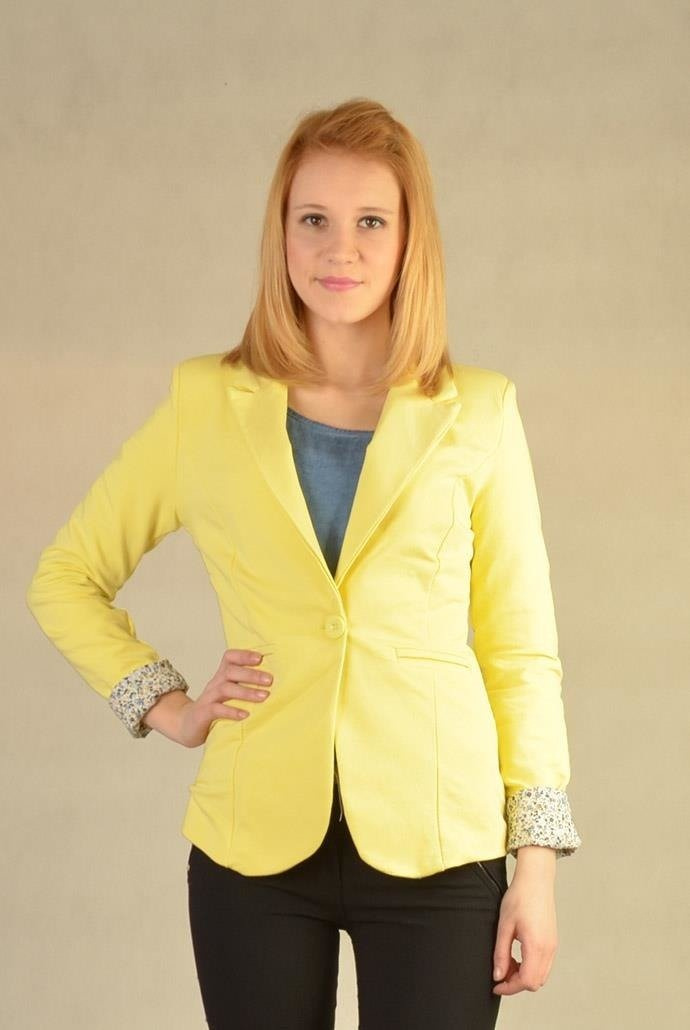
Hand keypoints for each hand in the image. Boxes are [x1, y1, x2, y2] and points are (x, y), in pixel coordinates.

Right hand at [147, 649, 272, 747]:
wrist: (187, 725)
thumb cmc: (215, 708)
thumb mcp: (229, 694)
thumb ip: (245, 686)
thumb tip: (275, 684)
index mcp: (222, 677)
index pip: (230, 658)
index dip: (244, 655)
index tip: (260, 658)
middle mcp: (215, 684)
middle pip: (230, 671)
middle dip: (251, 674)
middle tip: (270, 680)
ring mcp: (208, 698)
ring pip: (225, 689)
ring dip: (246, 691)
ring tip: (263, 697)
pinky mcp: (203, 714)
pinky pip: (216, 709)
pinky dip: (231, 711)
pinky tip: (245, 715)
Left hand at [491, 862, 558, 994]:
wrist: (536, 879)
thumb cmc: (519, 897)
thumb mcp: (504, 926)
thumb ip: (501, 953)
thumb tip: (498, 975)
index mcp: (536, 946)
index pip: (526, 981)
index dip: (510, 988)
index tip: (496, 985)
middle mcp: (548, 949)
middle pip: (535, 982)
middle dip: (517, 983)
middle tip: (500, 972)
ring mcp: (553, 945)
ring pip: (541, 975)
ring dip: (524, 975)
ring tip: (507, 962)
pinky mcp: (553, 940)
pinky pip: (544, 964)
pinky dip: (531, 967)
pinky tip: (518, 955)